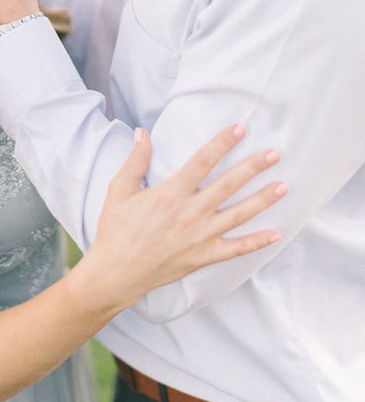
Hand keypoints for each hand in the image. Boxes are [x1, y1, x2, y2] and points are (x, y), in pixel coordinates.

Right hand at [87, 124, 286, 311]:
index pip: (203, 161)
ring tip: (284, 186)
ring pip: (238, 215)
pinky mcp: (203, 256)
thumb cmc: (116, 229)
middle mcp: (190, 213)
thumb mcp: (120, 190)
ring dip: (263, 200)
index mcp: (171, 193)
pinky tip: (275, 234)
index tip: (240, 129)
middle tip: (275, 153)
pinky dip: (256, 242)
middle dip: (253, 167)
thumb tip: (144, 133)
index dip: (222, 143)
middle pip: (228, 185)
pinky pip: (235, 249)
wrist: (116, 272)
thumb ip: (136, 160)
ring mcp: (200, 236)